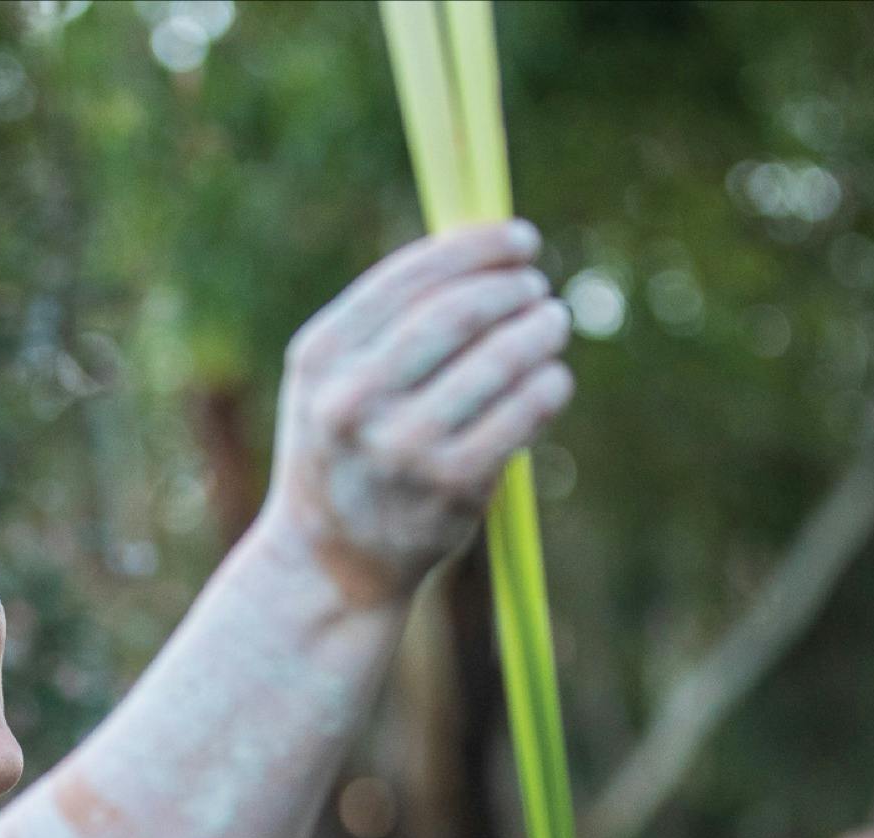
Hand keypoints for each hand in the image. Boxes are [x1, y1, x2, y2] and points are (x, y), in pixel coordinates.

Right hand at [259, 219, 572, 605]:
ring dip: (540, 332)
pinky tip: (553, 379)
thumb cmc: (342, 450)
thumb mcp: (330, 381)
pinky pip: (521, 417)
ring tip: (552, 325)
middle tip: (539, 288)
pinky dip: (548, 387)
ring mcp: (403, 447)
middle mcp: (354, 400)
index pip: (409, 278)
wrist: (330, 561)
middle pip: (457, 314)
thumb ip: (384, 321)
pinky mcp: (451, 487)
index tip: (520, 240)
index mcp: (320, 358)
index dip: (477, 248)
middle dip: (512, 289)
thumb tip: (482, 249)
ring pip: (498, 361)